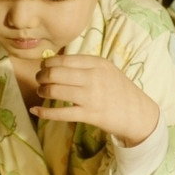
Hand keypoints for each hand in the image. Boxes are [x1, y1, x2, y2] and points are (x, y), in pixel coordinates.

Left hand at [31, 54, 158, 145]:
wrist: (138, 113)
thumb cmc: (120, 90)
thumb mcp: (107, 70)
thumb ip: (85, 65)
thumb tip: (55, 63)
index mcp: (97, 63)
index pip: (63, 59)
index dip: (47, 63)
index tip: (43, 67)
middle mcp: (93, 77)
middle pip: (55, 73)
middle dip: (41, 76)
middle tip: (39, 80)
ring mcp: (91, 97)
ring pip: (55, 90)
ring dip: (43, 91)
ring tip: (41, 92)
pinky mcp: (89, 115)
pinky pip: (60, 113)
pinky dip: (44, 112)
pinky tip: (36, 111)